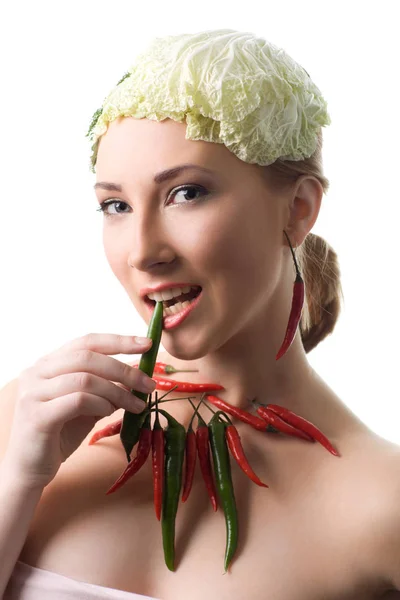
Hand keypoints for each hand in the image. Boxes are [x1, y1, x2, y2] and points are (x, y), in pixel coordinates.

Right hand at [3, 334, 155, 489]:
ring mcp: (33, 392)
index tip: (147, 344)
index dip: (119, 341)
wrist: (30, 469)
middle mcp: (37, 372)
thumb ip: (106, 386)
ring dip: (118, 391)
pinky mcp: (37, 415)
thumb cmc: (60, 433)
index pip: (87, 342)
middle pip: (88, 357)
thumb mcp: (88, 404)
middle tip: (149, 384)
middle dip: (124, 369)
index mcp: (48, 363)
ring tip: (136, 405)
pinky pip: (78, 400)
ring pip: (85, 379)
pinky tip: (110, 412)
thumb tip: (139, 372)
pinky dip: (101, 404)